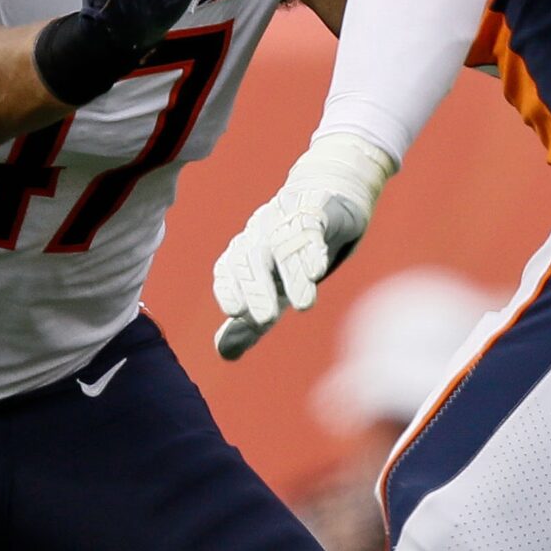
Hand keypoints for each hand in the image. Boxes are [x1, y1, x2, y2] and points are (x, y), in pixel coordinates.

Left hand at [212, 133, 395, 358]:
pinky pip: (312, 225)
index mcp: (244, 252)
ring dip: (291, 274)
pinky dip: (314, 246)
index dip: (229, 288)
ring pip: (284, 245)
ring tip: (303, 305)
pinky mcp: (317, 210)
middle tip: (264, 319)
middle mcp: (261, 234)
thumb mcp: (273, 289)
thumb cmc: (291, 252)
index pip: (229, 269)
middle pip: (251, 258)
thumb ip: (250, 322)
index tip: (234, 311)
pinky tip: (318, 270)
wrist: (327, 196)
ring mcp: (287, 219)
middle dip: (256, 288)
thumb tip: (223, 353)